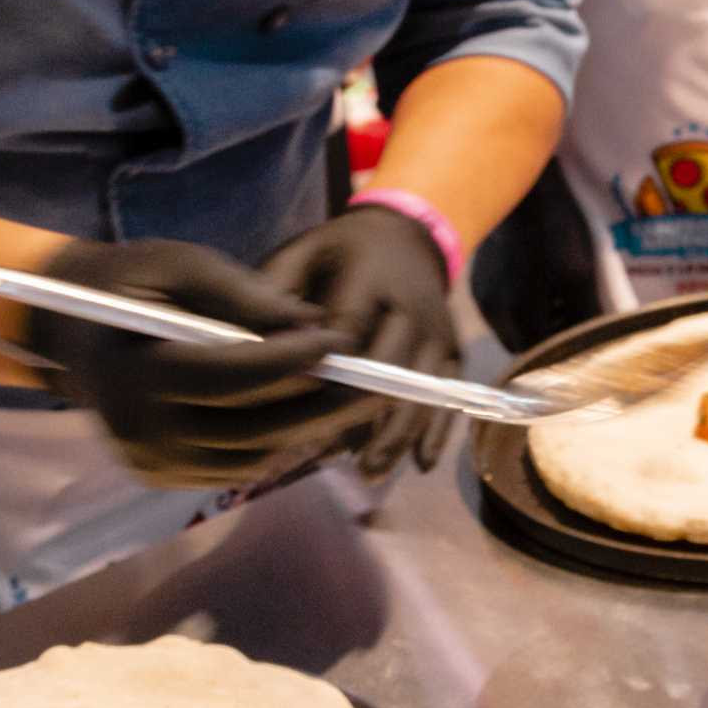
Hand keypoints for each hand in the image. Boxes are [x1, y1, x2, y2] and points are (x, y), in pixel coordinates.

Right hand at [22, 237, 391, 489]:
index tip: (340, 340)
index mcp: (137, 371)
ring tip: (358, 402)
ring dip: (309, 431)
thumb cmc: (130, 283)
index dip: (290, 362)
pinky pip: (233, 470)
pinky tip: (313, 421)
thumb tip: (312, 323)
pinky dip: (277, 447)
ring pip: (251, 456)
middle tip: (377, 382)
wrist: (69, 330)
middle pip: (251, 427)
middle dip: (322, 405)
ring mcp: (149, 461)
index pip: (229, 377)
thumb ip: (244, 295)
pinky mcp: (160, 476)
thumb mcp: (181, 265)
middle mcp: (140, 429)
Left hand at [259, 204, 459, 482]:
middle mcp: (413, 304)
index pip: (349, 328)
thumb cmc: (337, 254)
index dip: (326, 369)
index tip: (293, 407)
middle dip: (358, 414)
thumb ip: (274, 294)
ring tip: (367, 473)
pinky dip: (436, 432)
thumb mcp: (300, 255)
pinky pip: (448, 395)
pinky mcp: (454, 350)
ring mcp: (438, 330)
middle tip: (327, 456)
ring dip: (396, 435)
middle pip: (390, 367)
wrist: (407, 234)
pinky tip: (418, 466)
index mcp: (370, 276)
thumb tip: (253, 346)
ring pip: (421, 391)